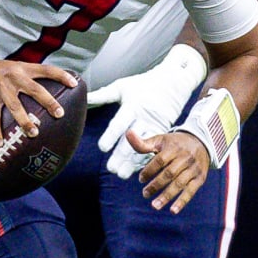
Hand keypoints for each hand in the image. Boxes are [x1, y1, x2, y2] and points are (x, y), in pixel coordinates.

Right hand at [0, 57, 76, 147]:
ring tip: (34, 133)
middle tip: (59, 114)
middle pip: (35, 89)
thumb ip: (29, 78)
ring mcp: (1, 87)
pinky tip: (0, 143)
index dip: (61, 75)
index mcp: (24, 69)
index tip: (75, 84)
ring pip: (16, 106)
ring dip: (25, 121)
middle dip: (48, 102)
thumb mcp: (15, 68)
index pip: (47, 70)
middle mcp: (14, 76)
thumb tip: (47, 95)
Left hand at [87, 43, 206, 177]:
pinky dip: (145, 159)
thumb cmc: (143, 84)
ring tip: (121, 174)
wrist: (172, 84)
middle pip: (131, 140)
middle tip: (111, 169)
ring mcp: (155, 126)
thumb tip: (85, 97)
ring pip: (143, 148)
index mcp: (133, 106)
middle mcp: (144, 118)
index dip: (111, 136)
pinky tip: (136, 170)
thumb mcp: (123, 86)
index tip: (102, 148)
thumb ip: (104, 94)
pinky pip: (154, 149)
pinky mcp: (163, 132)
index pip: (120, 123)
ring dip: (132, 162)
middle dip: (121, 155)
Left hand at [127, 129, 210, 213]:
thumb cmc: (175, 143)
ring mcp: (193, 169)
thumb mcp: (160, 140)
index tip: (141, 179)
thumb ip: (143, 143)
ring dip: (166, 196)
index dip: (149, 171)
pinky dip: (182, 202)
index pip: (160, 161)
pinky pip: (191, 191)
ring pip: (179, 184)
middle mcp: (185, 158)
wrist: (202, 143)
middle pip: (169, 174)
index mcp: (174, 148)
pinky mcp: (200, 178)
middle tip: (145, 194)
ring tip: (154, 206)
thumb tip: (128, 133)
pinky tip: (173, 210)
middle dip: (156, 185)